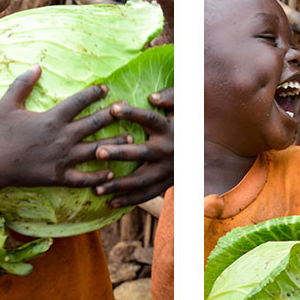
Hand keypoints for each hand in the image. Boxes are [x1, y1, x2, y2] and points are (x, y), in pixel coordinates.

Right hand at [0, 65, 128, 188]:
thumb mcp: (8, 104)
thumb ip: (22, 84)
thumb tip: (37, 66)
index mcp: (52, 118)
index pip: (79, 101)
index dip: (94, 93)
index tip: (105, 89)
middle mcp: (62, 137)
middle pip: (94, 123)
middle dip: (112, 115)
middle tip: (127, 109)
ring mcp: (62, 158)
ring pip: (96, 150)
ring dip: (114, 144)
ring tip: (131, 139)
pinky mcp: (59, 177)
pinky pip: (84, 178)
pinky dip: (99, 176)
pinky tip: (112, 173)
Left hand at [93, 87, 173, 207]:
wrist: (203, 154)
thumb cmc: (182, 125)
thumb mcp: (181, 108)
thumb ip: (169, 97)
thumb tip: (152, 97)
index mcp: (168, 129)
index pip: (149, 119)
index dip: (133, 113)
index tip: (114, 108)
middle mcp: (166, 150)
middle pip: (141, 152)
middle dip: (119, 153)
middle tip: (97, 152)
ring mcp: (165, 171)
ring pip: (140, 180)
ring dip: (118, 184)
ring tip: (96, 187)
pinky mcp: (164, 185)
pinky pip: (145, 195)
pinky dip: (128, 200)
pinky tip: (109, 203)